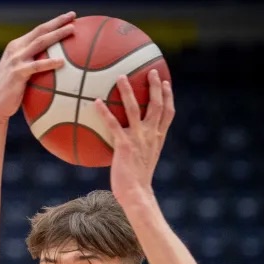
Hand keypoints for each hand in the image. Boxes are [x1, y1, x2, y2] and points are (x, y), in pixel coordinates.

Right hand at [0, 12, 75, 123]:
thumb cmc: (10, 94)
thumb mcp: (19, 74)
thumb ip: (32, 65)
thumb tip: (56, 66)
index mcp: (16, 47)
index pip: (38, 31)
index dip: (54, 22)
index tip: (69, 17)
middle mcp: (15, 50)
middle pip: (40, 31)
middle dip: (58, 22)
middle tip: (73, 16)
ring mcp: (15, 60)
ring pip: (40, 43)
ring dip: (57, 34)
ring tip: (72, 30)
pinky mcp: (17, 73)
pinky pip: (36, 65)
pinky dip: (49, 62)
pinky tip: (62, 62)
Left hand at [94, 69, 174, 206]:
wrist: (136, 193)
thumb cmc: (137, 181)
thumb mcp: (143, 161)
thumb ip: (139, 148)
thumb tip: (128, 143)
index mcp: (158, 138)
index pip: (168, 113)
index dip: (168, 96)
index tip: (166, 83)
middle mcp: (151, 135)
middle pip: (157, 105)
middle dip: (155, 86)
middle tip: (150, 71)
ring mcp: (138, 138)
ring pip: (134, 108)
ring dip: (127, 91)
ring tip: (121, 76)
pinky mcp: (124, 145)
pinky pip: (113, 124)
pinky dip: (104, 112)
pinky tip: (95, 102)